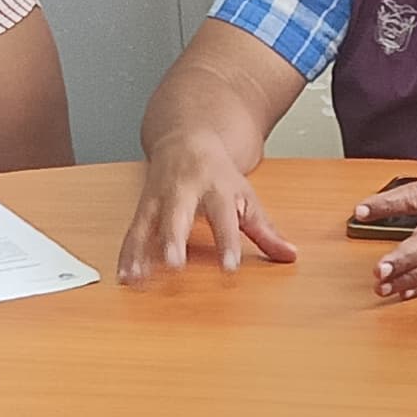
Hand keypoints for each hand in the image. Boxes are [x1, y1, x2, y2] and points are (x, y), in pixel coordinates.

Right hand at [118, 130, 298, 279]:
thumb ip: (265, 230)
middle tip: (174, 264)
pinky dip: (127, 254)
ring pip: (147, 224)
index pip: (223, 217)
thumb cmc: (218, 174)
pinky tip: (125, 275)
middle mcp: (183, 189)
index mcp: (215, 186)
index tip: (229, 268)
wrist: (186, 138)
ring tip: (137, 278)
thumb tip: (290, 256)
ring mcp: (159, 197)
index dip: (227, 243)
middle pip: (178, 214)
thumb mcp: (246, 197)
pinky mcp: (142, 206)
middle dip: (173, 239)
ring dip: (140, 252)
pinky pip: (133, 231)